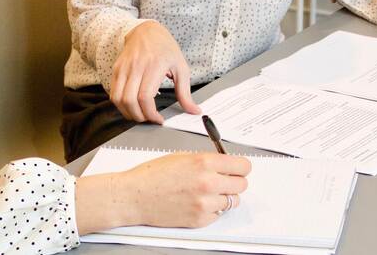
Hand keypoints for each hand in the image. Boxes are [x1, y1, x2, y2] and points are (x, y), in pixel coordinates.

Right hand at [75, 152, 251, 233]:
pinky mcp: (200, 219)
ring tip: (206, 192)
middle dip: (234, 181)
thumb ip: (207, 160)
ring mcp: (205, 203)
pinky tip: (197, 202)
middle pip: (242, 184)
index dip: (241, 167)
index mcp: (204, 162)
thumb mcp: (182, 156)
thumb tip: (226, 164)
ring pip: (232, 201)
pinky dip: (212, 209)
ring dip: (223, 196)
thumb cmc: (152, 175)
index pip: (243, 166)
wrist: (134, 196)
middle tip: (223, 180)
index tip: (238, 169)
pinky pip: (218, 214)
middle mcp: (208, 182)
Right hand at [110, 21, 200, 123]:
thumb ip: (185, 92)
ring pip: (118, 99)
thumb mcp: (181, 68)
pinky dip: (121, 104)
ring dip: (128, 113)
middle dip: (139, 116)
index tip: (158, 119)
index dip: (150, 114)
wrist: (146, 31)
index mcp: (154, 66)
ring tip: (140, 114)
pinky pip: (113, 93)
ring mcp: (124, 68)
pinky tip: (131, 105)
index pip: (145, 97)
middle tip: (149, 119)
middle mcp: (136, 67)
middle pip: (129, 101)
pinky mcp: (116, 70)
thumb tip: (194, 110)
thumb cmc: (165, 48)